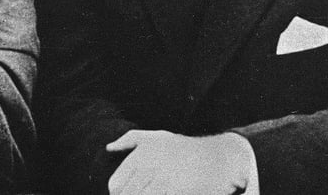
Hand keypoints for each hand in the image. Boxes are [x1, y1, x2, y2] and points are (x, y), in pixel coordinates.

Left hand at [106, 130, 251, 194]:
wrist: (218, 159)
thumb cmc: (186, 149)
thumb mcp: (157, 137)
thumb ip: (131, 139)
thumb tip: (109, 147)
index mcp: (140, 152)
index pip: (115, 185)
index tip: (130, 194)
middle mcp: (147, 163)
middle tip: (149, 190)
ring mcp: (160, 177)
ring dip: (143, 194)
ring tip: (155, 189)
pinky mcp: (171, 188)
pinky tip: (168, 192)